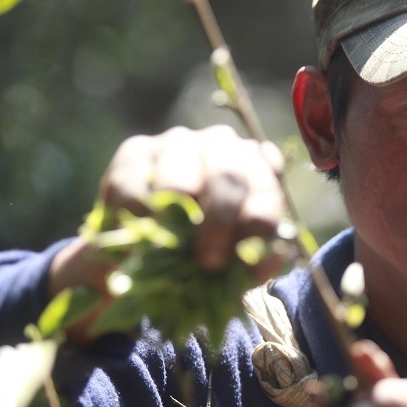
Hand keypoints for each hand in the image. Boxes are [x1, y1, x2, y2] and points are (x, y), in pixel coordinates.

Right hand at [49, 125, 288, 322]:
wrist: (150, 242)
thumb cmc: (205, 247)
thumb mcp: (236, 258)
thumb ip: (255, 260)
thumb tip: (272, 260)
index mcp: (257, 168)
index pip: (266, 192)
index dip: (258, 227)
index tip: (247, 263)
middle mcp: (222, 145)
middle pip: (227, 177)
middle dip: (219, 223)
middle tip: (208, 261)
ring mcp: (178, 143)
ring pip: (178, 179)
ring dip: (174, 220)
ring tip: (167, 249)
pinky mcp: (136, 150)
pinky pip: (134, 185)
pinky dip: (135, 217)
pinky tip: (136, 234)